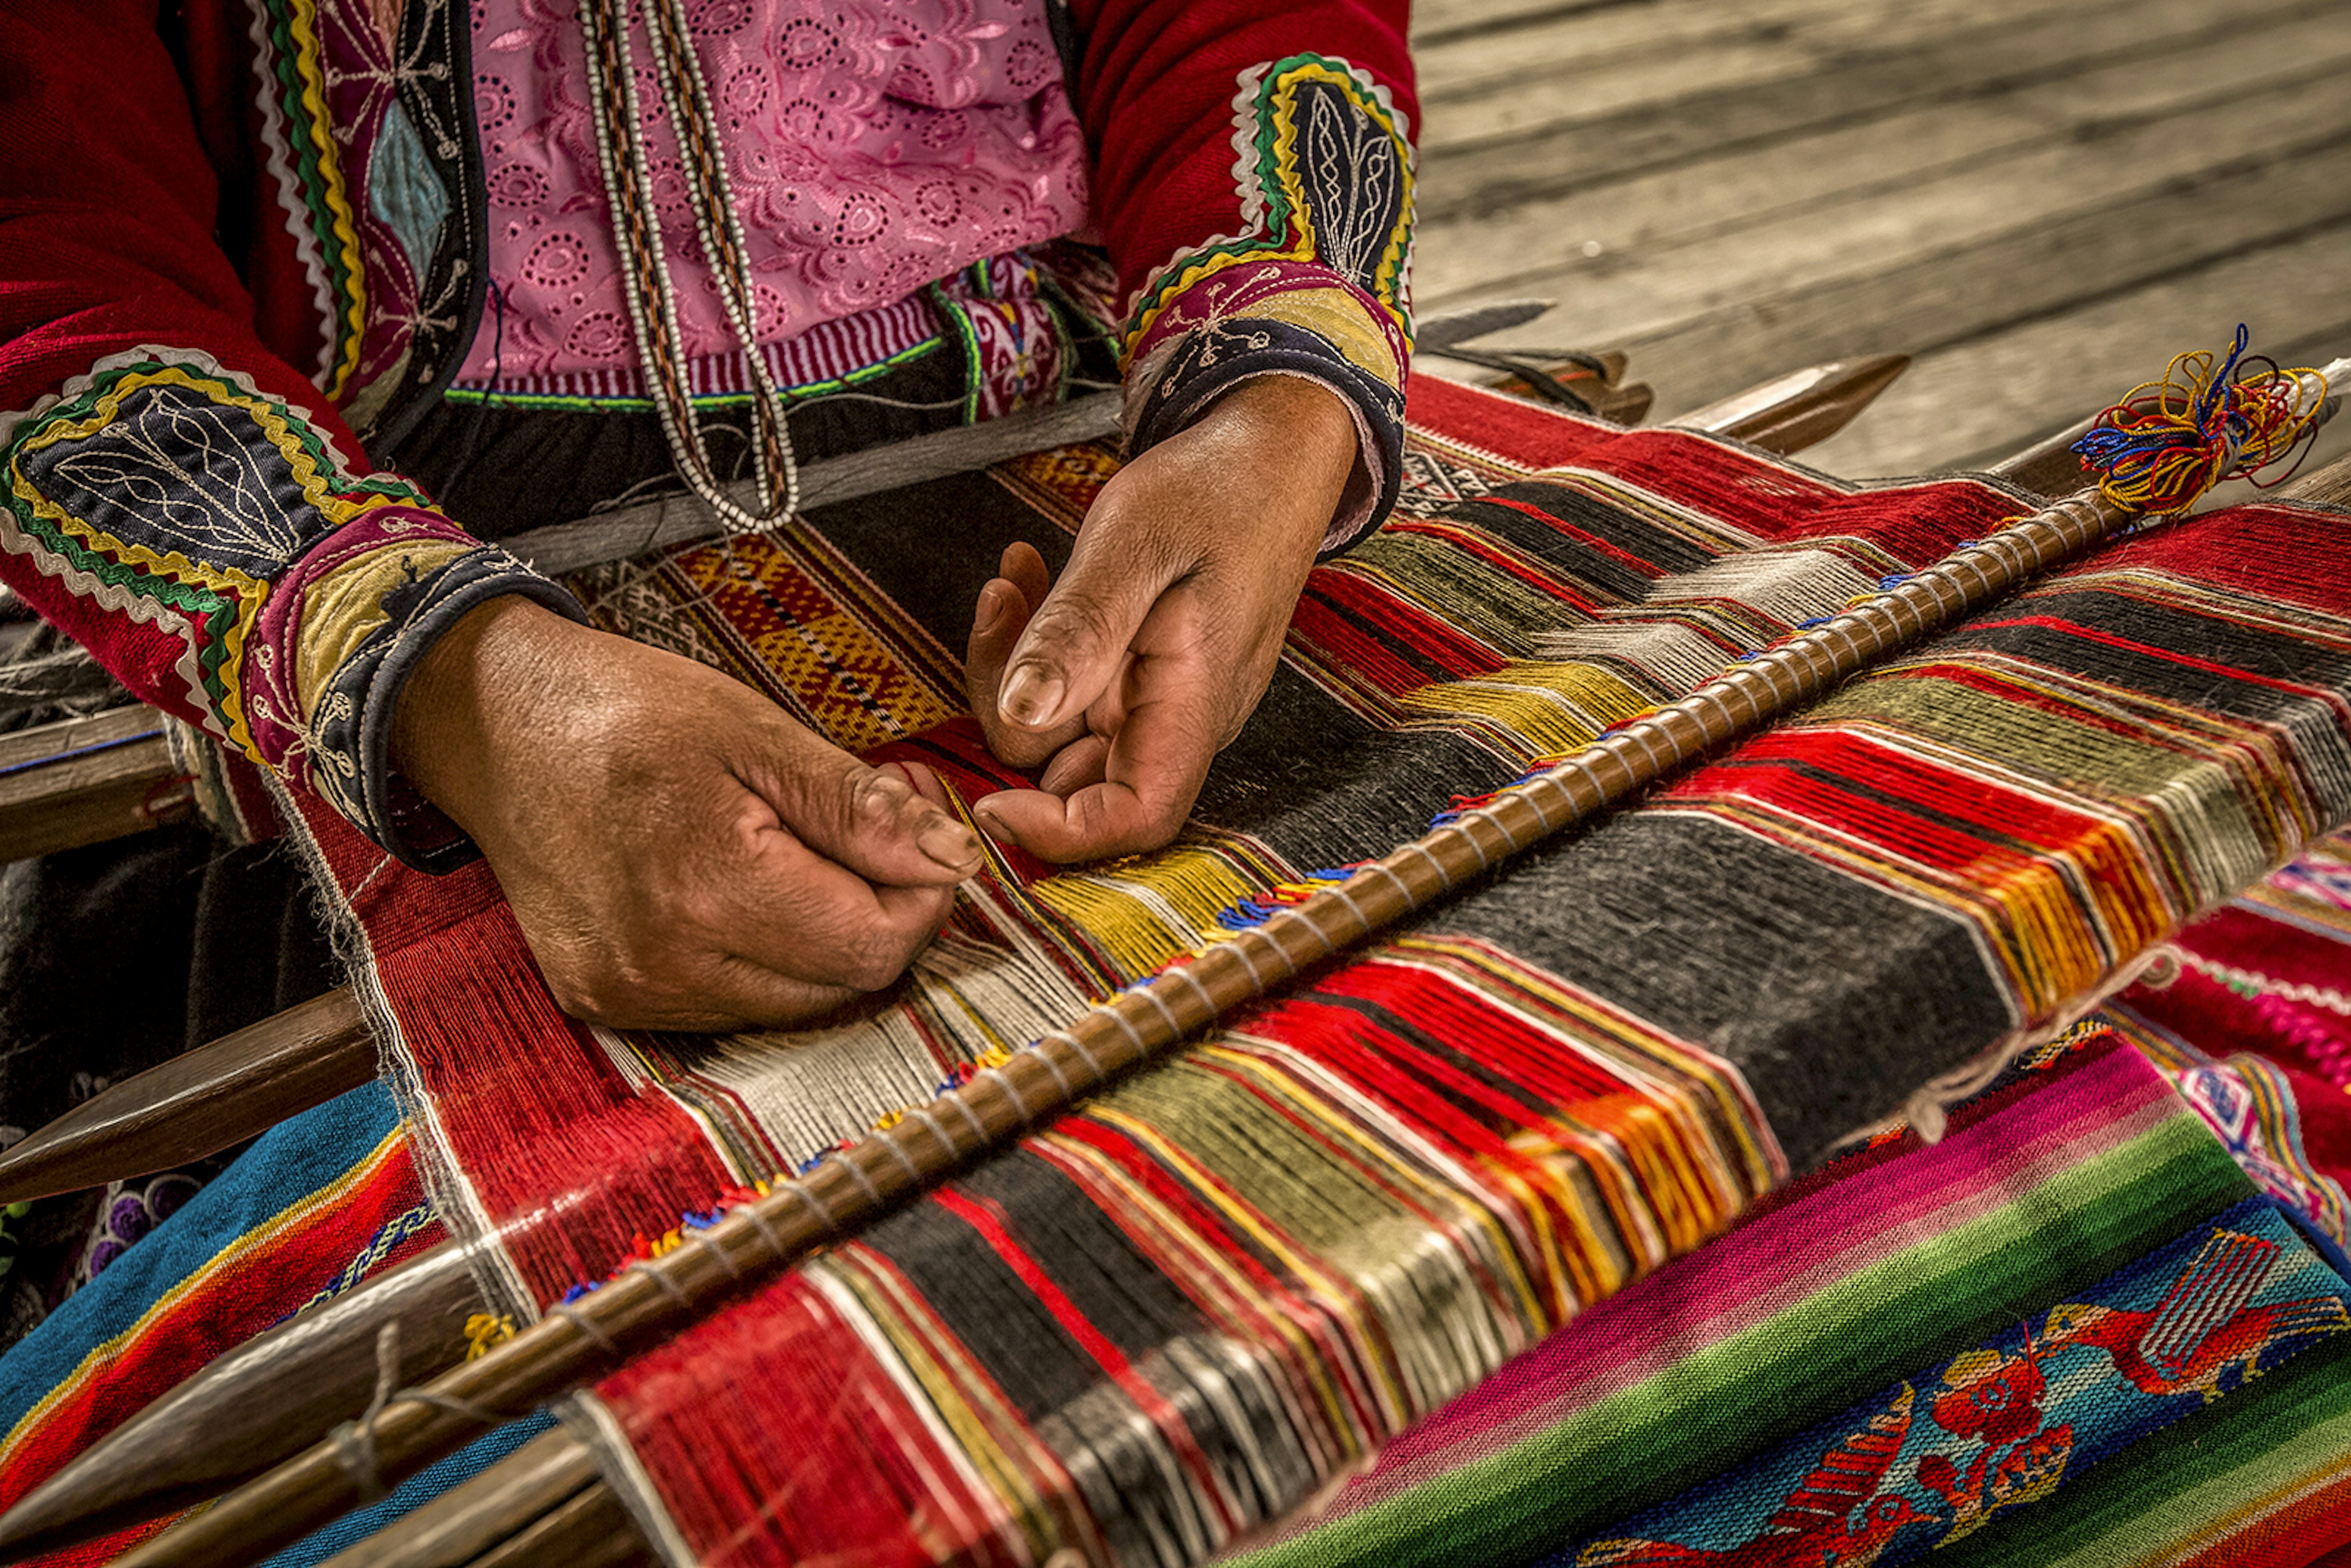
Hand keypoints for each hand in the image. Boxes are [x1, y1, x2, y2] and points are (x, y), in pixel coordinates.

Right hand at [392, 598, 982, 1029]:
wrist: (495, 728)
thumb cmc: (626, 712)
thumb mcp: (757, 731)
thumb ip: (858, 807)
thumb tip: (954, 860)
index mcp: (708, 888)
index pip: (876, 946)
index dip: (922, 892)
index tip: (914, 820)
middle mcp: (666, 964)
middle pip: (844, 985)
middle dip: (882, 910)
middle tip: (873, 823)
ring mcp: (631, 995)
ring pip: (795, 1005)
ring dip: (825, 937)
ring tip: (803, 847)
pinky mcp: (607, 1004)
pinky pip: (733, 1006)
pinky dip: (764, 955)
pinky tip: (746, 886)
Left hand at [964, 375, 1359, 860]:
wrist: (1270, 452)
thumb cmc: (1220, 489)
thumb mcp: (1136, 544)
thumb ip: (1079, 632)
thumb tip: (1019, 714)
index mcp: (1195, 703)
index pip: (1134, 817)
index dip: (1057, 831)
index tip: (987, 800)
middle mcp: (1179, 719)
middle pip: (1073, 776)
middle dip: (1008, 710)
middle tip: (998, 605)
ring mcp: (1160, 699)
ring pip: (1060, 729)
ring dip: (1015, 664)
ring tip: (1013, 579)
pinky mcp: (1141, 674)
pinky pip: (1071, 689)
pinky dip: (1036, 645)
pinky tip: (1029, 579)